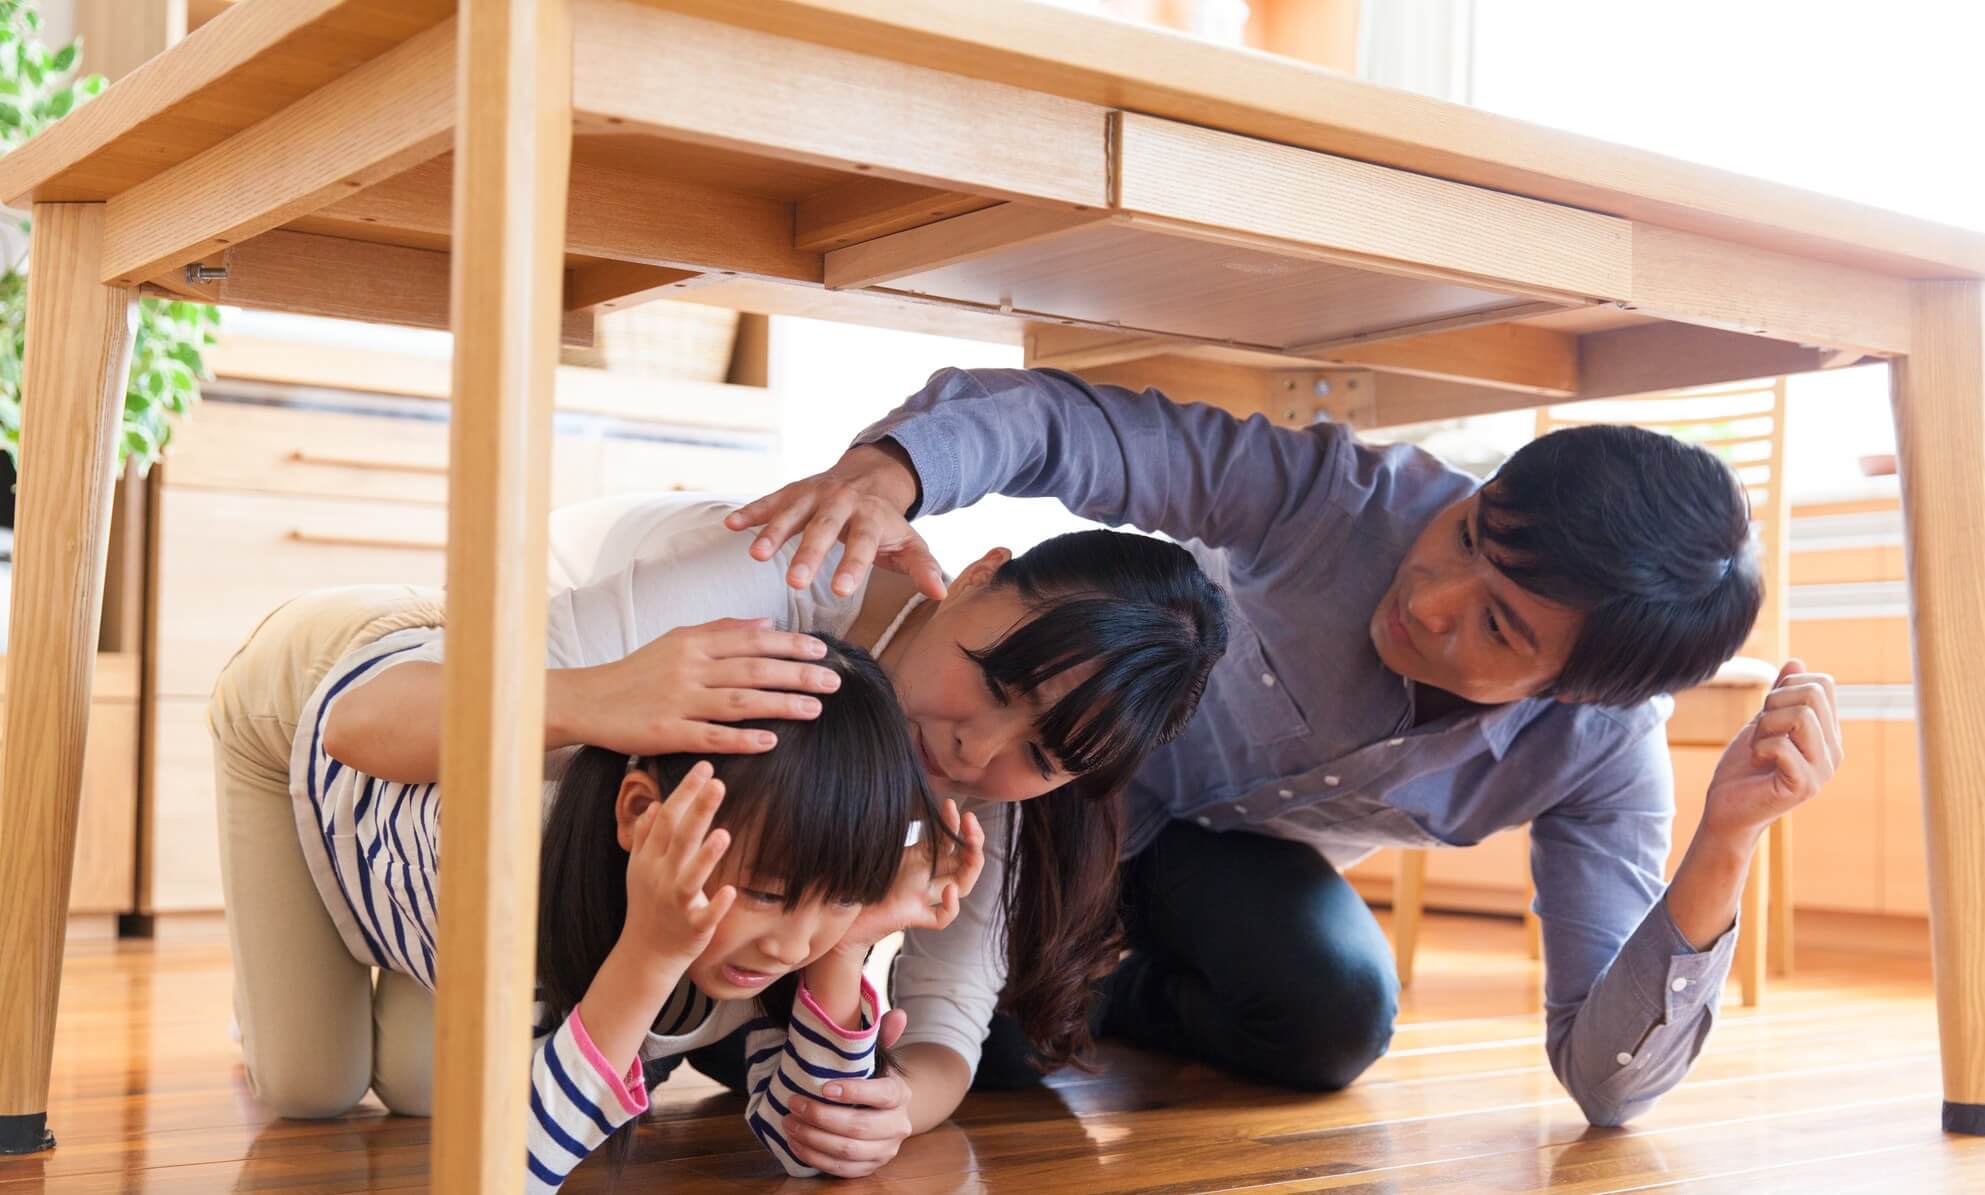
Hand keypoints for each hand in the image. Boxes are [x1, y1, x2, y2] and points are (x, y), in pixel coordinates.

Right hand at [557, 618, 841, 756]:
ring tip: (815, 708)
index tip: (822, 650)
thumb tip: (767, 623)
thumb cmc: (637, 671)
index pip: (751, 640)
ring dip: (780, 704)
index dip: (790, 644)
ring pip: (739, 700)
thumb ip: (721, 629)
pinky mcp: (667, 732)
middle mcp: (689, 668)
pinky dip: (742, 738)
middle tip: (834, 680)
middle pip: (753, 668)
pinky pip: (711, 735)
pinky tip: (771, 741)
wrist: (589, 700)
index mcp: (693, 643)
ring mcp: (679, 700)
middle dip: (797, 673)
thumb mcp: (677, 640)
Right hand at [618, 762, 737, 971]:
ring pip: (690, 877)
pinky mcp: (692, 927)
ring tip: (724, 833)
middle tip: (717, 782)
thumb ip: (646, 838)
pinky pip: (704, 916)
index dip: (684, 793)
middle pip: (679, 839)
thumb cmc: (648, 905)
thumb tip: (654, 806)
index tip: (704, 768)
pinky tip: (730, 890)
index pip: (666, 819)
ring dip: (706, 856)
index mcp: (649, 860)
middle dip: (698, 810)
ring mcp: (675, 904)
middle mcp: (660, 878)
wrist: (646, 953)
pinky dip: (716, 904)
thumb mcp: (639, 870)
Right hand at [723, 442, 946, 599]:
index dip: (853, 565)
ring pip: (792, 512)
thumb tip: (940, 592)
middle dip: (809, 553)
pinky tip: (732, 525)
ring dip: (773, 532)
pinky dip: (751, 511)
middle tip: (795, 582)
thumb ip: (922, 567)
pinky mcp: (792, 492)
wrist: (868, 477)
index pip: (863, 543)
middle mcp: (841, 502)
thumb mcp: (908, 544)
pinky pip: (770, 501)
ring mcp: (814, 494)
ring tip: (756, 555)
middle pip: (824, 528)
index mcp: (871, 517)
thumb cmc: (886, 523)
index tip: (841, 590)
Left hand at [783, 1013, 912, 1177]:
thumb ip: (883, 1035)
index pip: (881, 1095)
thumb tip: (898, 1014)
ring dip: (813, 1139)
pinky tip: (795, 1143)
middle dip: (821, 1117)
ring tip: (788, 1123)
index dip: (854, 1092)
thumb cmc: (872, 1077)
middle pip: (859, 1127)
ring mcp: (885, 1151)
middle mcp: (898, 1126)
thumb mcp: (877, 1055)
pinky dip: (815, 1158)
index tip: (823, 1088)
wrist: (883, 1111)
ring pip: (847, 1151)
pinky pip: (841, 1170)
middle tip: (792, 1104)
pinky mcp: (870, 1168)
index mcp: (900, 1094)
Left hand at [838, 800, 985, 952]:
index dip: (954, 823)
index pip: (948, 840)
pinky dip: (950, 905)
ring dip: (972, 866)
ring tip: (972, 846)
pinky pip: (942, 917)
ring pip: (961, 886)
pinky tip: (947, 890)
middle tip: (971, 819)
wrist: (837, 911)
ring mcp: (922, 898)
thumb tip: (896, 793)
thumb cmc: (855, 875)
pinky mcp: (913, 917)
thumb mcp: (877, 845)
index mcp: (920, 859)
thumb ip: (890, 826)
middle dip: (973, 840)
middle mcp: (926, 877)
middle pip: (964, 862)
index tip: (951, 804)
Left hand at [1701, 659, 1842, 840]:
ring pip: (1801, 716)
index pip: (1823, 683)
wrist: (1728, 809)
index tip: (1769, 714)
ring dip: (1765, 727)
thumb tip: (1797, 661)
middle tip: (1761, 733)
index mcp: (1827, 732)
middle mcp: (1833, 750)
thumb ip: (1781, 694)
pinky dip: (1760, 748)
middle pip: (1812, 694)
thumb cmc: (1744, 768)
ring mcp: (1823, 769)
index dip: (1785, 687)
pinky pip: (1782, 745)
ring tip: (1760, 749)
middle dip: (1773, 705)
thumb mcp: (1762, 722)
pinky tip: (1759, 764)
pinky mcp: (1806, 786)